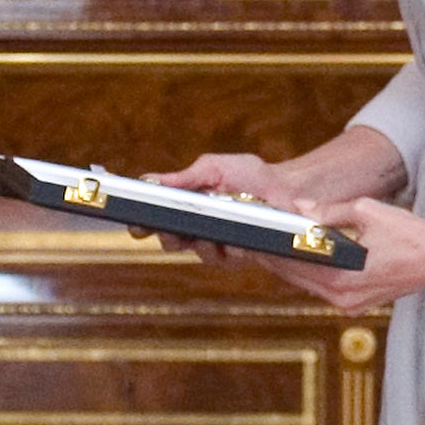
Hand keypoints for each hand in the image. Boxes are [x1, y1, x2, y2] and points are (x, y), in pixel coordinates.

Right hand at [130, 151, 319, 270]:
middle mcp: (198, 227)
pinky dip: (225, 248)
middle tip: (169, 229)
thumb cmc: (251, 176)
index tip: (136, 224)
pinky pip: (222, 257)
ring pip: (196, 251)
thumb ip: (185, 177)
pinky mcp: (236, 256)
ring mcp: (217, 244)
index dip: (143, 223)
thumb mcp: (214, 168)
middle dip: (167, 236)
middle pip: (171, 240)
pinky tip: (232, 240)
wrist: (288, 189)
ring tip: (203, 233)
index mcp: (188, 204)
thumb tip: (149, 180)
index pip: (158, 218)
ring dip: (198, 242)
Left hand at [256, 196, 424, 315]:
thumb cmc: (409, 234)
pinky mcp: (356, 305)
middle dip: (275, 257)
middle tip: (255, 240)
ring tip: (273, 247)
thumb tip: (297, 208)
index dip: (268, 248)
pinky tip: (304, 259)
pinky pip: (323, 289)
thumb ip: (327, 212)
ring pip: (307, 285)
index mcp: (340, 276)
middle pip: (294, 277)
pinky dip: (311, 274)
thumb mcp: (365, 211)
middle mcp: (341, 296)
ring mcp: (349, 304)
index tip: (251, 236)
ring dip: (291, 267)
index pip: (291, 262)